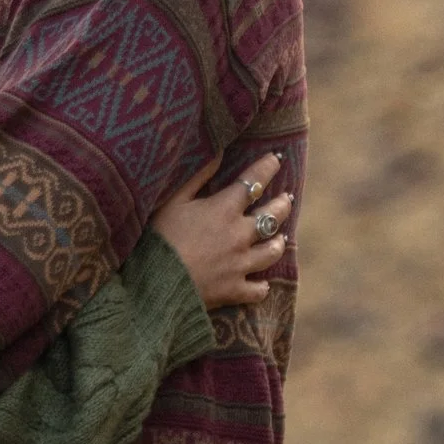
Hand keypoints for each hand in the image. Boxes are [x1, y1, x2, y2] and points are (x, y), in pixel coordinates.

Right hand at [152, 159, 292, 310]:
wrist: (156, 282)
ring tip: (281, 239)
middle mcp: (240, 235)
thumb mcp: (172, 201)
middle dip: (282, 205)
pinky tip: (262, 285)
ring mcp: (240, 264)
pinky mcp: (235, 290)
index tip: (276, 159)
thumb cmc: (160, 237)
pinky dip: (261, 287)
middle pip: (272, 216)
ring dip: (278, 243)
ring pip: (272, 252)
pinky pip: (257, 290)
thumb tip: (218, 153)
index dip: (267, 167)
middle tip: (287, 199)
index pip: (254, 182)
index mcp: (224, 209)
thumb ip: (197, 176)